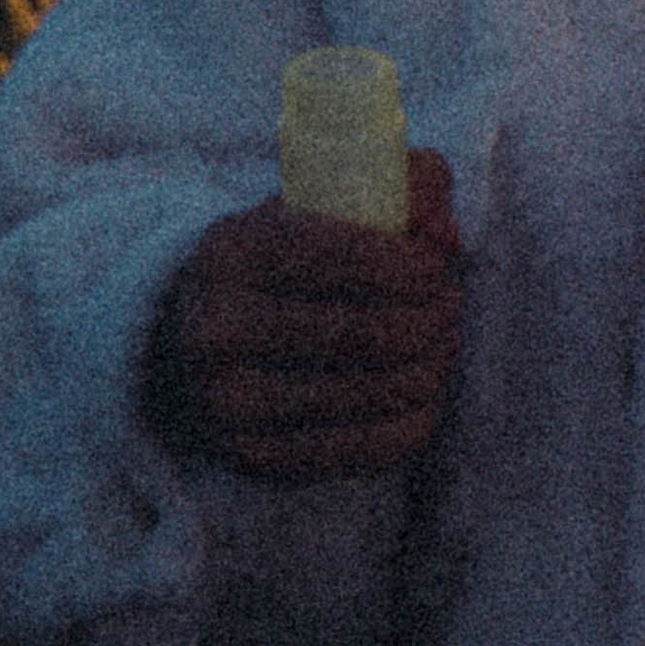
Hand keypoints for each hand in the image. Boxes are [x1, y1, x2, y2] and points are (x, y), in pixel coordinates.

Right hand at [142, 154, 460, 481]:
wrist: (195, 338)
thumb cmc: (283, 261)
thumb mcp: (323, 203)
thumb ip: (400, 187)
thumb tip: (441, 237)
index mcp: (230, 252)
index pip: (345, 259)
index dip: (413, 268)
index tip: (436, 270)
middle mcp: (218, 330)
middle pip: (367, 333)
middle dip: (431, 320)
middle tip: (449, 309)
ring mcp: (231, 403)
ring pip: (374, 392)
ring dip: (432, 369)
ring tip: (442, 346)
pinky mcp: (257, 457)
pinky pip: (366, 450)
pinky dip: (415, 421)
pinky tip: (425, 395)